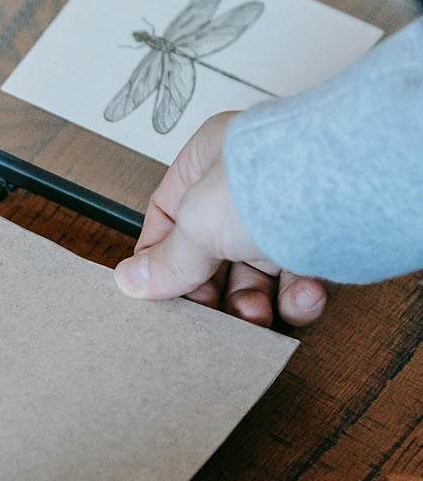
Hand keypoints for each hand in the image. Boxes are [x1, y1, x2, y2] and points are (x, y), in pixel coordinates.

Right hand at [113, 112, 325, 327]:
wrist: (348, 189)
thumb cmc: (272, 180)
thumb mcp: (196, 225)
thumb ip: (165, 260)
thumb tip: (131, 281)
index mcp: (207, 161)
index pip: (168, 217)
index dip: (161, 260)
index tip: (158, 294)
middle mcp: (246, 185)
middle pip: (212, 255)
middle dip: (213, 293)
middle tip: (210, 319)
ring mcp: (284, 211)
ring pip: (256, 275)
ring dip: (254, 304)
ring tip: (258, 315)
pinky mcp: (322, 237)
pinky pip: (299, 278)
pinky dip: (298, 299)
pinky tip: (302, 297)